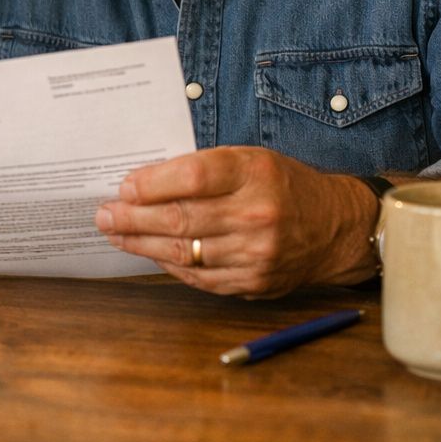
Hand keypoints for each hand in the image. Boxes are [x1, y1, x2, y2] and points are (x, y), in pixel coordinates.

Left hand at [93, 146, 379, 296]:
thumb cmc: (284, 186)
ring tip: (116, 234)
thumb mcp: (251, 159)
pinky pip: (200, 276)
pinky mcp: (254, 282)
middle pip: (181, 218)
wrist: (336, 227)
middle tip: (104, 215)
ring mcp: (255, 253)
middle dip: (133, 217)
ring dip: (143, 244)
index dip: (152, 183)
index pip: (193, 176)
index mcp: (255, 173)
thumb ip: (205, 168)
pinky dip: (170, 265)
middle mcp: (256, 214)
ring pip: (185, 251)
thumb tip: (146, 182)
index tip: (124, 186)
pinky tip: (150, 253)